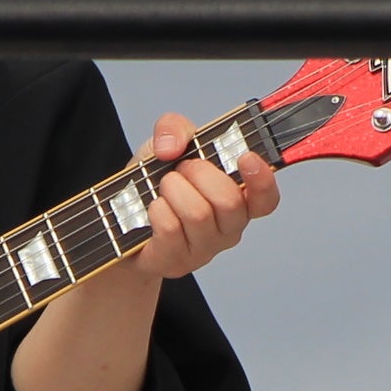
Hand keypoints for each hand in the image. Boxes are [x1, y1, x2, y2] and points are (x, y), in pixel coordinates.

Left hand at [122, 110, 278, 281]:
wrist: (124, 221)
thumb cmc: (155, 183)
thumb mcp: (165, 144)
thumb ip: (173, 129)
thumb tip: (171, 146)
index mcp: (239, 198)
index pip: (266, 199)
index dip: (263, 180)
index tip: (246, 157)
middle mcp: (228, 227)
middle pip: (229, 201)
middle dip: (199, 173)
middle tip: (182, 168)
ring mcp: (205, 249)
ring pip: (198, 214)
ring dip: (173, 189)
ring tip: (164, 186)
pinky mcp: (177, 262)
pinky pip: (171, 228)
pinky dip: (157, 208)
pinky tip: (153, 207)